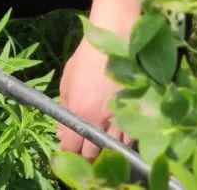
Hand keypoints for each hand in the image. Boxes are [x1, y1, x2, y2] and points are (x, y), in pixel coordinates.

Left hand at [55, 37, 132, 159]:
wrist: (115, 42)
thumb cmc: (87, 59)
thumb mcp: (67, 81)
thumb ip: (64, 108)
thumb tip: (60, 131)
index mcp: (79, 112)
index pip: (71, 146)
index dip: (69, 151)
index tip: (69, 148)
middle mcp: (99, 121)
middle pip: (92, 153)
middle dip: (86, 154)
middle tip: (84, 149)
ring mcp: (120, 118)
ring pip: (112, 148)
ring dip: (105, 148)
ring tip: (101, 144)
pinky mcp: (136, 113)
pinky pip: (130, 138)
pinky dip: (122, 141)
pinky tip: (117, 135)